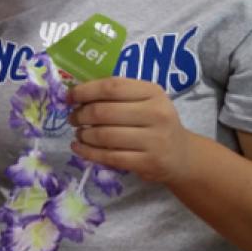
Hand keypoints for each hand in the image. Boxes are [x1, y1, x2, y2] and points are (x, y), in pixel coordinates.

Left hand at [67, 77, 193, 184]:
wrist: (182, 155)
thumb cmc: (154, 122)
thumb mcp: (144, 101)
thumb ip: (116, 95)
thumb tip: (75, 94)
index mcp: (153, 92)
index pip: (112, 87)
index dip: (85, 91)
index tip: (69, 97)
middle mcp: (157, 114)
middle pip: (104, 112)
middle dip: (81, 115)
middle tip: (73, 118)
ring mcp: (154, 140)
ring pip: (104, 136)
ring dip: (84, 135)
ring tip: (79, 134)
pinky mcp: (148, 163)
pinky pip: (109, 157)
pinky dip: (88, 152)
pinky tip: (78, 148)